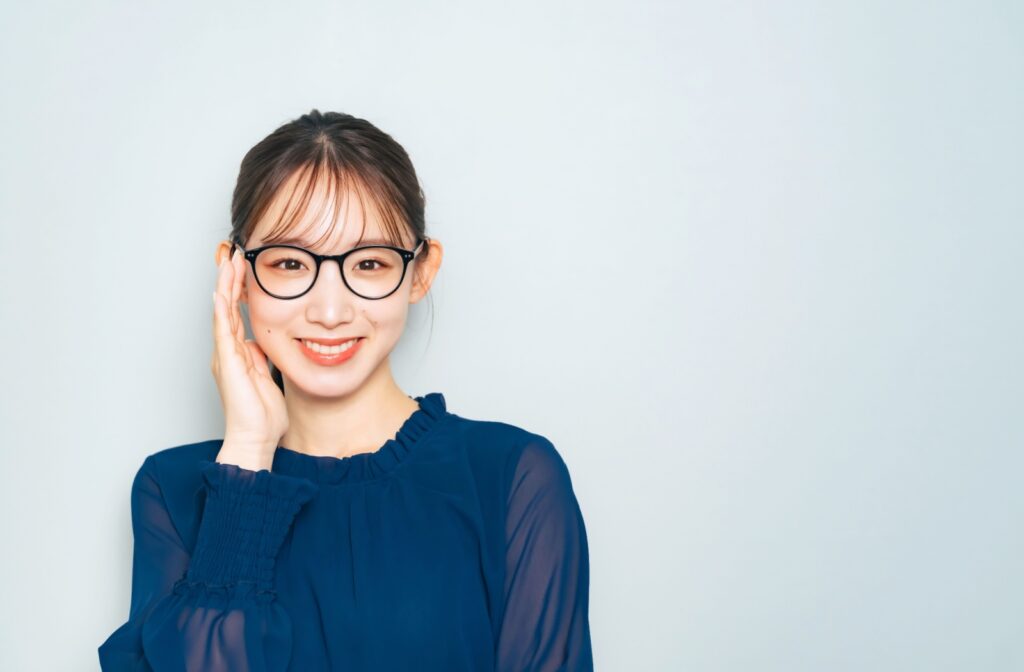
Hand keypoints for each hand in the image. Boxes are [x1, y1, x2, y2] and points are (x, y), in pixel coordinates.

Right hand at [210, 244, 287, 471]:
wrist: (255, 439)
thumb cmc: (263, 415)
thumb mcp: (269, 377)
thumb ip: (264, 358)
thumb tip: (264, 343)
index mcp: (239, 353)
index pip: (238, 313)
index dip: (240, 290)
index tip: (246, 267)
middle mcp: (228, 351)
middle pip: (227, 306)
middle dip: (230, 279)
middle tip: (234, 253)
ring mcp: (225, 356)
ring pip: (222, 312)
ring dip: (225, 286)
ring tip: (228, 261)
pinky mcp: (227, 363)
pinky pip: (222, 331)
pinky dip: (222, 310)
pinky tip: (221, 292)